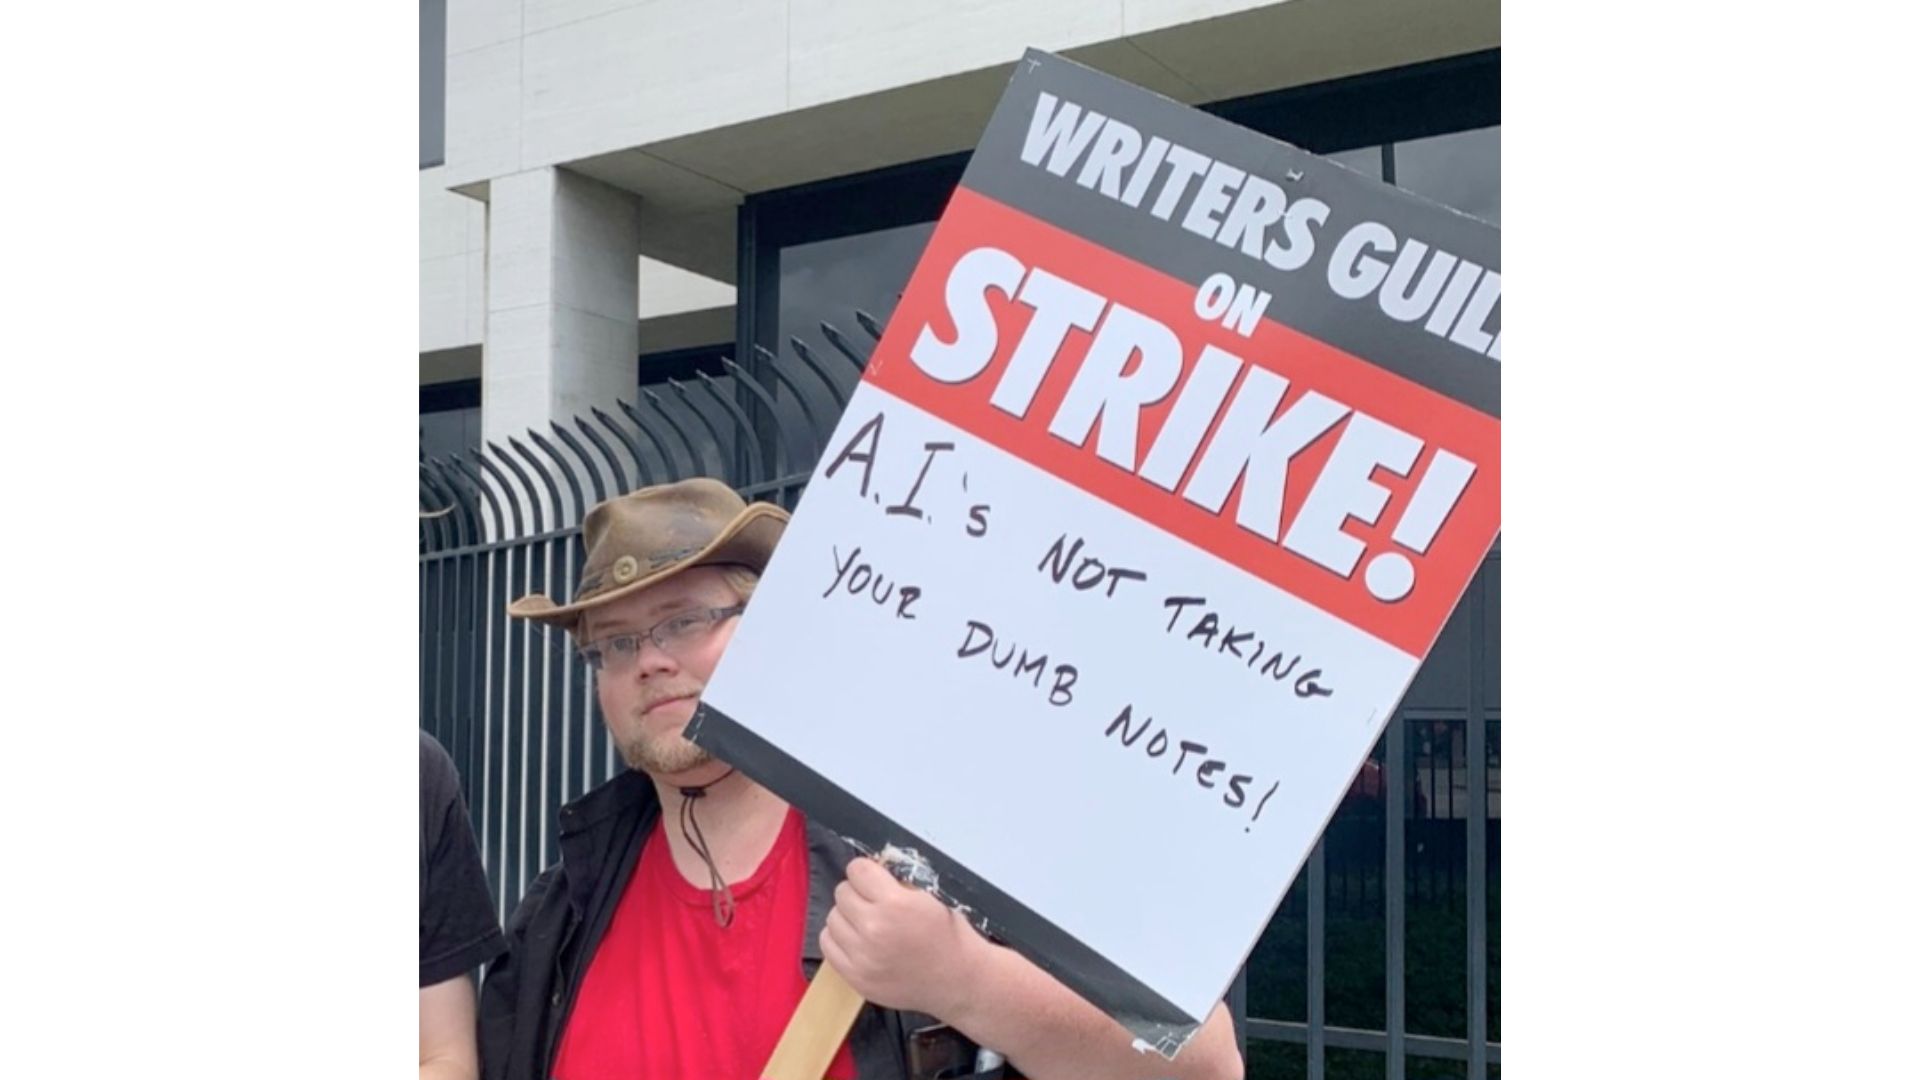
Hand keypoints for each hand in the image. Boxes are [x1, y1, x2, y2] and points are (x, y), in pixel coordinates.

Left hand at [818, 857, 985, 1018]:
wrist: (958, 979)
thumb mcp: (929, 896)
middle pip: (842, 893)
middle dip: (857, 893)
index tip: (873, 879)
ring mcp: (861, 956)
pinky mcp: (855, 977)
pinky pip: (828, 945)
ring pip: (832, 918)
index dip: (866, 872)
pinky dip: (839, 939)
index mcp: (895, 903)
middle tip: (873, 903)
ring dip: (847, 917)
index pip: (857, 870)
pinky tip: (857, 941)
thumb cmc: (947, 934)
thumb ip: (895, 883)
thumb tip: (867, 872)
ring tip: (866, 924)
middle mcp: (873, 928)